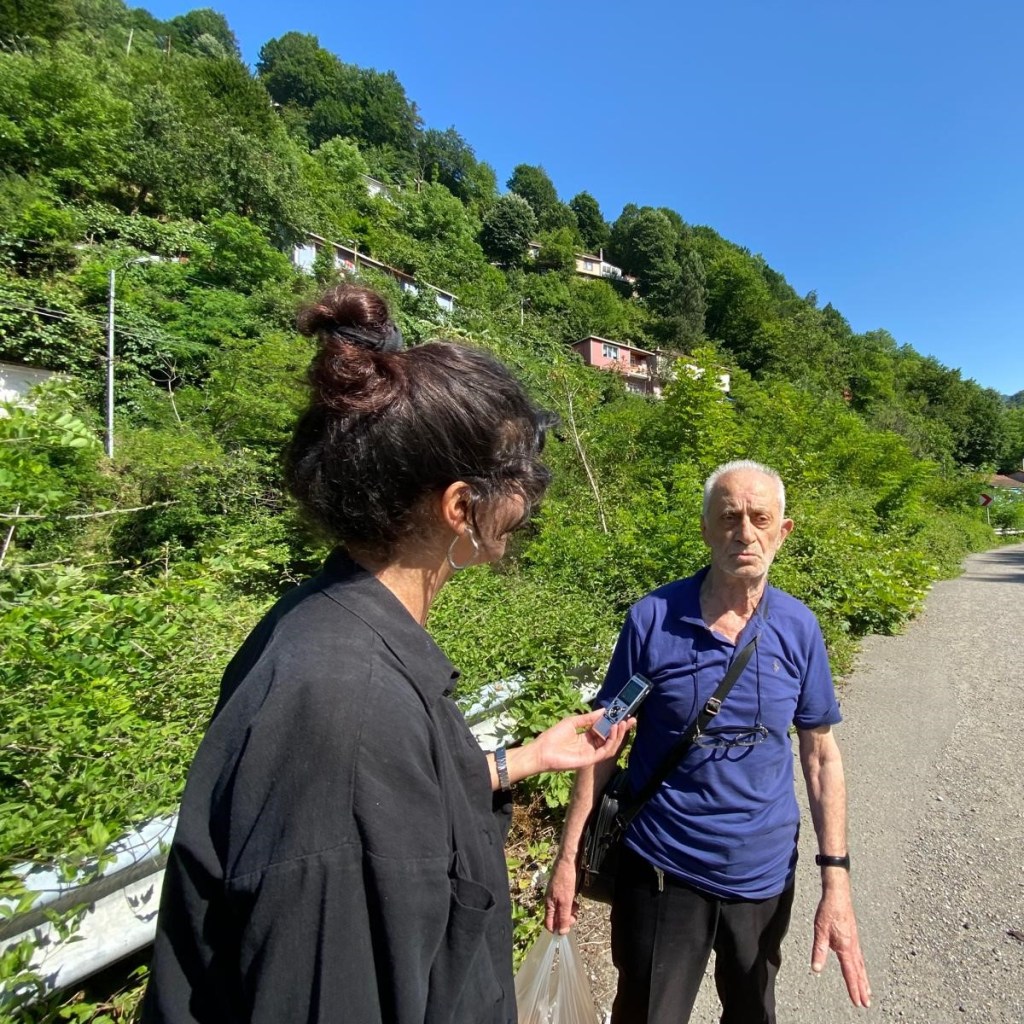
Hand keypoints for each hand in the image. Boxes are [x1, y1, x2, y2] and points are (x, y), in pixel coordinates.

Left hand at [533, 709, 633, 772]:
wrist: (542, 750)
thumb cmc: (554, 736)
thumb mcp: (573, 722)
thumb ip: (589, 718)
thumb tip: (604, 710)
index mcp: (586, 736)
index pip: (604, 730)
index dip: (613, 722)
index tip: (622, 714)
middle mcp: (590, 745)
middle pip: (610, 738)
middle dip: (621, 729)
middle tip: (630, 719)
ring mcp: (591, 753)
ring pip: (610, 745)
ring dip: (618, 734)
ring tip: (622, 723)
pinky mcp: (590, 759)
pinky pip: (605, 751)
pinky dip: (612, 741)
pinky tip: (614, 730)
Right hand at [544, 857, 578, 934]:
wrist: (567, 862)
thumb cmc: (565, 880)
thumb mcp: (565, 901)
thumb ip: (563, 917)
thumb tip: (561, 933)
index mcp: (548, 906)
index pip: (549, 925)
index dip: (558, 929)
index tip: (568, 926)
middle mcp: (551, 903)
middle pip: (557, 919)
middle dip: (566, 920)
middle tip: (574, 915)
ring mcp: (556, 897)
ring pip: (562, 912)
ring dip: (570, 912)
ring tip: (576, 905)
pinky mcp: (562, 892)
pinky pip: (566, 904)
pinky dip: (571, 905)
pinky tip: (576, 900)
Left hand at [811, 887, 870, 1007]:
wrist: (838, 895)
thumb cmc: (828, 911)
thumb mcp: (820, 931)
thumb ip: (818, 951)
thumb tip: (816, 969)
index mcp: (845, 947)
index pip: (850, 972)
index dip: (853, 988)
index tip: (858, 1002)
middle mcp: (853, 947)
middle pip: (859, 972)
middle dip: (862, 988)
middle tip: (867, 1004)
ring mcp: (855, 942)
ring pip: (861, 965)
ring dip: (864, 980)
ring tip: (867, 992)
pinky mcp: (854, 937)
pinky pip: (859, 957)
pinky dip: (862, 968)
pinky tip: (861, 970)